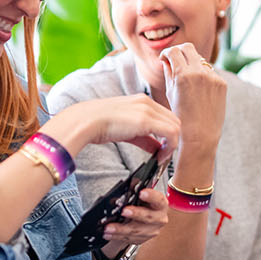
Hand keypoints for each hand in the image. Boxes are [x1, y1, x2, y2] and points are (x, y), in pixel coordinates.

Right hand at [45, 95, 178, 160]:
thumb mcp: (126, 130)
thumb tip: (157, 148)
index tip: (164, 148)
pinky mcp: (146, 119)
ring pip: (175, 126)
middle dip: (174, 139)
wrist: (85, 121)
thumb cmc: (99, 125)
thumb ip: (144, 138)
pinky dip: (170, 146)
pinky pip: (170, 132)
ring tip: (163, 158)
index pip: (166, 116)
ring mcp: (147, 109)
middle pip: (174, 120)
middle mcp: (147, 102)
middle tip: (166, 155)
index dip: (169, 133)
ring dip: (173, 144)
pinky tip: (161, 156)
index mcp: (142, 101)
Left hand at [100, 187, 168, 248]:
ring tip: (109, 227)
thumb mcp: (142, 196)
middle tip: (123, 211)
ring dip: (121, 229)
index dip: (151, 196)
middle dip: (135, 214)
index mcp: (160, 204)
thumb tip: (130, 183)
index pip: (158, 199)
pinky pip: (129, 239)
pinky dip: (117, 236)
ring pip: (136, 231)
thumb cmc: (144, 205)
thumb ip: (137, 191)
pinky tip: (108, 234)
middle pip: (148, 217)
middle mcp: (159, 218)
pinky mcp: (142, 239)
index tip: (141, 193)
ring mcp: (151, 230)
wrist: (148, 220)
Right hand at [159, 42, 226, 150]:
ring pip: (200, 60)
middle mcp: (199, 73)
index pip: (174, 51)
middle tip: (176, 61)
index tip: (165, 59)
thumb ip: (169, 72)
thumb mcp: (170, 93)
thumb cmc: (181, 117)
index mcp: (183, 75)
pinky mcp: (221, 83)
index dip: (167, 53)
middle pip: (188, 48)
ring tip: (188, 81)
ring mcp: (213, 77)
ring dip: (192, 65)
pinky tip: (199, 91)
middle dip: (180, 52)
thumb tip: (167, 59)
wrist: (200, 136)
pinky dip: (203, 76)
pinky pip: (210, 72)